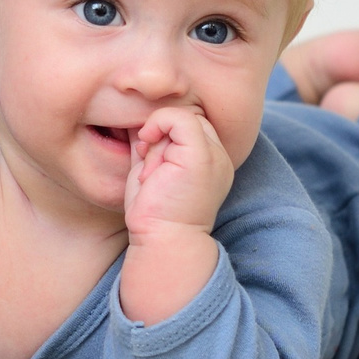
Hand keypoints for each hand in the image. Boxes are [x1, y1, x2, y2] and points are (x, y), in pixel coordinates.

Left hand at [118, 105, 232, 325]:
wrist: (162, 241)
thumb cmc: (153, 213)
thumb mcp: (152, 169)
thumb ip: (153, 143)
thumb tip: (139, 119)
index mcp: (211, 162)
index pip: (190, 125)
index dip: (165, 135)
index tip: (147, 161)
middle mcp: (219, 157)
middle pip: (187, 118)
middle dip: (161, 136)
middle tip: (150, 169)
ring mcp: (214, 155)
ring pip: (180, 117)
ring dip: (156, 140)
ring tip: (152, 172)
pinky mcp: (201, 156)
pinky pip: (179, 118)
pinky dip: (157, 124)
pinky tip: (147, 146)